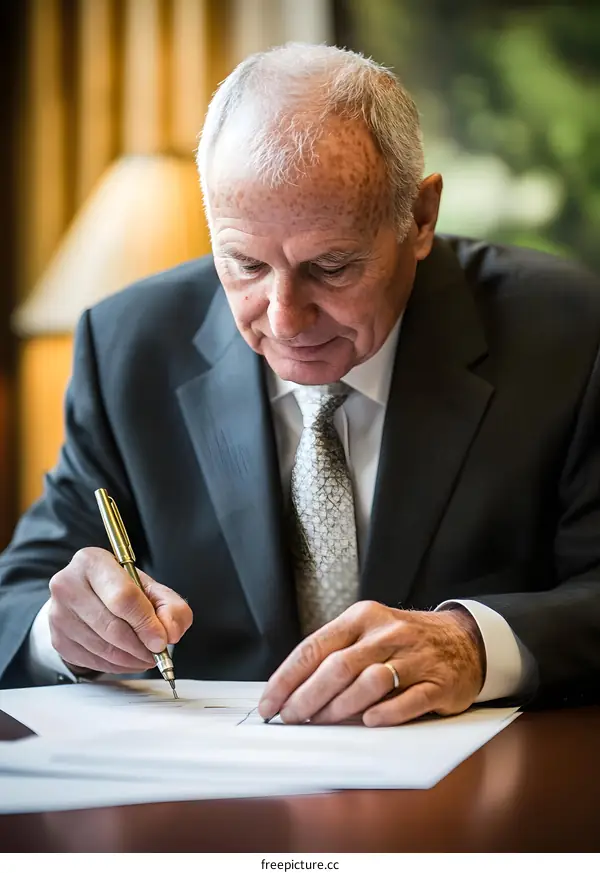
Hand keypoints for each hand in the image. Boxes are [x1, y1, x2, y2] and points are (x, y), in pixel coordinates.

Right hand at [47, 547, 192, 673]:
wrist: (86, 596)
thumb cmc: (119, 588)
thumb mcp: (151, 588)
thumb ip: (171, 606)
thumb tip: (171, 632)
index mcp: (92, 562)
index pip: (123, 597)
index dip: (146, 623)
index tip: (161, 641)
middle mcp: (68, 585)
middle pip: (112, 626)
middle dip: (141, 646)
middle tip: (157, 652)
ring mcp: (58, 614)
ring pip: (103, 648)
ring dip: (131, 658)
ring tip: (146, 655)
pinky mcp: (57, 639)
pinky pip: (93, 661)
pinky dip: (117, 665)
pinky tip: (128, 658)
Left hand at [258, 601, 484, 725]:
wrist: (464, 640)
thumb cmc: (404, 641)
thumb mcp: (368, 631)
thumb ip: (335, 652)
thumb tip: (291, 688)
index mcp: (362, 618)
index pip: (315, 647)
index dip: (287, 678)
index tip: (269, 703)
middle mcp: (387, 633)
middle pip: (338, 667)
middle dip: (306, 698)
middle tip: (291, 718)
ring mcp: (414, 658)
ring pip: (369, 683)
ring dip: (340, 708)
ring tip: (323, 723)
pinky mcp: (438, 683)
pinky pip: (407, 701)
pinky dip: (385, 714)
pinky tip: (368, 722)